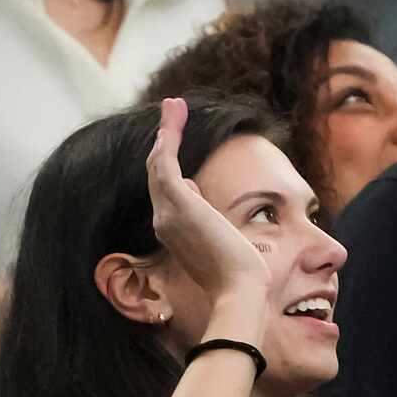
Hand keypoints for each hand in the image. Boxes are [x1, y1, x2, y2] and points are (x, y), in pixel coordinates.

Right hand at [145, 97, 270, 303]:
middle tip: (172, 112)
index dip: (168, 163)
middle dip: (164, 139)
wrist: (239, 290)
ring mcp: (167, 210)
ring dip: (166, 130)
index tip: (173, 144)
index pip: (166, 189)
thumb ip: (204, 216)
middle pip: (157, 171)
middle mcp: (164, 218)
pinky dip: (169, 134)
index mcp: (173, 229)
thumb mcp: (220, 239)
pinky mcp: (177, 201)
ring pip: (158, 160)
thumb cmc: (238, 273)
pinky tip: (175, 115)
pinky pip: (164, 159)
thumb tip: (195, 188)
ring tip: (173, 105)